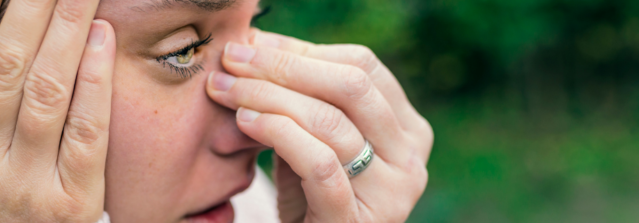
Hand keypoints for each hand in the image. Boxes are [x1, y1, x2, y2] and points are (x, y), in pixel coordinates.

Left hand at [206, 29, 432, 221]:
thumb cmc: (307, 198)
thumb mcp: (310, 140)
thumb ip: (300, 97)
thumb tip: (256, 42)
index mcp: (408, 128)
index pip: (362, 66)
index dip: (302, 50)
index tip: (252, 46)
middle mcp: (411, 158)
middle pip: (351, 86)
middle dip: (284, 67)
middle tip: (233, 62)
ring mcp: (391, 193)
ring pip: (331, 122)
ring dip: (268, 97)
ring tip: (227, 91)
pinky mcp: (356, 222)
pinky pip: (319, 164)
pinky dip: (279, 134)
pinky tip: (247, 122)